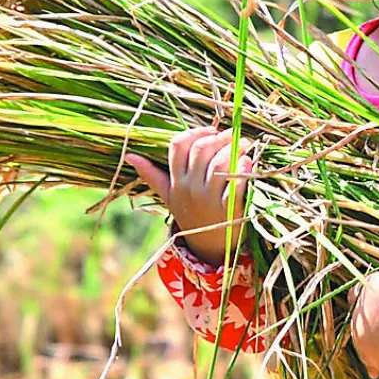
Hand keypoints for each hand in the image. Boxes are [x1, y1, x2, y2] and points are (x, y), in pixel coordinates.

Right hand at [126, 127, 252, 266]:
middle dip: (219, 137)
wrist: (208, 248)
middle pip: (201, 149)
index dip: (196, 132)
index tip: (211, 131)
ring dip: (235, 147)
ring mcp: (208, 198)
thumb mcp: (168, 196)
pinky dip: (244, 168)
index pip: (178, 145)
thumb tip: (129, 156)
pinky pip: (236, 182)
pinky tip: (249, 162)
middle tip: (233, 135)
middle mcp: (190, 188)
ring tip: (244, 144)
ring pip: (219, 162)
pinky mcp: (229, 208)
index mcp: (176, 181)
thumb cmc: (190, 214)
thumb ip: (151, 175)